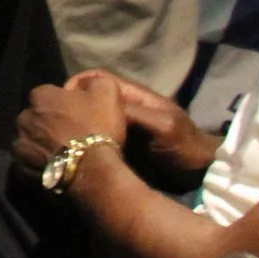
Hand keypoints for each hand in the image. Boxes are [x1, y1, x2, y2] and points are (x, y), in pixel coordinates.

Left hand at [12, 75, 129, 178]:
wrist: (93, 171)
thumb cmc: (97, 128)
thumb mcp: (107, 92)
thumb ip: (95, 81)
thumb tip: (86, 83)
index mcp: (40, 96)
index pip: (48, 94)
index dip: (64, 104)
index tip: (78, 116)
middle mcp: (24, 117)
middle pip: (37, 117)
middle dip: (49, 124)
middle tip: (71, 135)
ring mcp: (21, 144)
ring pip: (30, 140)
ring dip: (42, 144)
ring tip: (63, 154)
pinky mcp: (22, 168)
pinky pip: (28, 163)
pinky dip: (38, 165)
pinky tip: (54, 168)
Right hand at [69, 69, 221, 186]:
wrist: (201, 178)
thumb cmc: (185, 147)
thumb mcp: (163, 126)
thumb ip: (135, 113)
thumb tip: (101, 106)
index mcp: (133, 97)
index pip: (98, 79)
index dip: (78, 84)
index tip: (63, 101)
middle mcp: (124, 110)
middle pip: (91, 100)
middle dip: (72, 107)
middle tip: (57, 124)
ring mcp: (121, 131)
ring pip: (92, 122)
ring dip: (77, 128)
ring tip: (60, 140)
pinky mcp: (120, 151)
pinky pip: (97, 142)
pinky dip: (84, 147)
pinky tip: (75, 155)